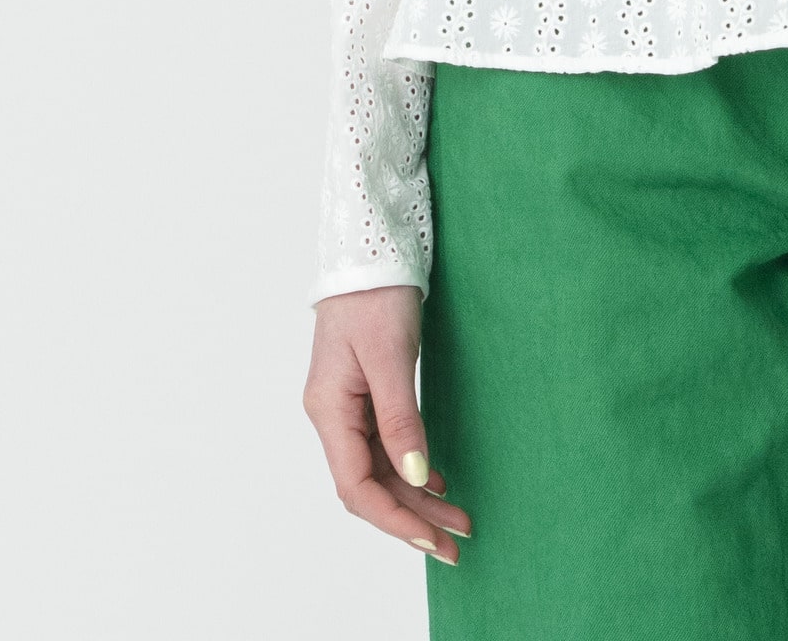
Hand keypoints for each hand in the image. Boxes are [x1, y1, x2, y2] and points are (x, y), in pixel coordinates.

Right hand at [303, 284, 470, 563]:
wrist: (370, 249)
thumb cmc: (376, 294)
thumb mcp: (391, 356)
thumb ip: (401, 419)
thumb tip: (414, 478)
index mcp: (329, 411)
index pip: (357, 487)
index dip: (395, 519)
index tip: (433, 539)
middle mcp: (333, 415)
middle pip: (370, 484)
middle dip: (412, 516)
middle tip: (458, 539)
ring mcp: (347, 406)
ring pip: (380, 468)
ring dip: (416, 495)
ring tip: (457, 516)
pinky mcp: (365, 393)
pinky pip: (385, 445)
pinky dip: (411, 466)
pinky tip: (436, 478)